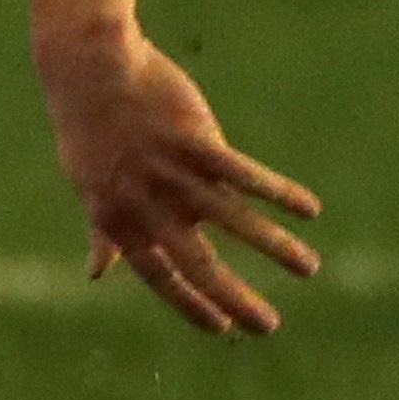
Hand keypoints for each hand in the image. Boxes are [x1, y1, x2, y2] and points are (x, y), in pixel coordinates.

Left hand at [41, 19, 322, 333]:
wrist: (89, 70)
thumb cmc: (89, 130)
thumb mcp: (88, 187)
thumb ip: (104, 233)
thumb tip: (97, 274)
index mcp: (119, 220)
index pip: (160, 275)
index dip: (190, 304)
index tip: (223, 328)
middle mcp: (147, 203)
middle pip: (199, 262)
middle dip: (237, 298)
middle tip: (270, 327)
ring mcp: (173, 172)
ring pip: (234, 219)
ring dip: (275, 247)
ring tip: (309, 269)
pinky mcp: (196, 139)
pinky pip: (246, 174)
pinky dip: (279, 193)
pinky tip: (310, 209)